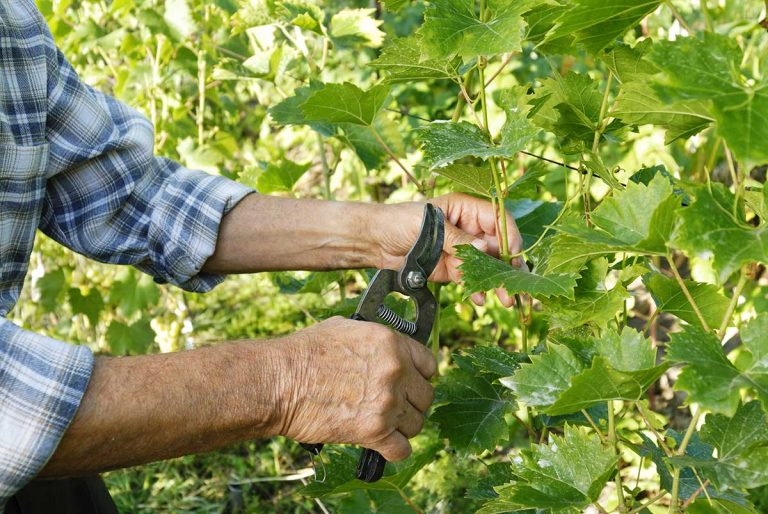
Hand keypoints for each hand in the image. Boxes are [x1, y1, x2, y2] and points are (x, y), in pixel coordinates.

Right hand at [274, 317, 436, 461]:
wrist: (281, 381)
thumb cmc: (304, 353)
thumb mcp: (345, 328)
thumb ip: (374, 340)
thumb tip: (380, 347)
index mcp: (392, 344)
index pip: (429, 364)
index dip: (420, 375)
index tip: (411, 382)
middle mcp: (396, 372)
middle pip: (426, 396)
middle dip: (412, 402)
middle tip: (394, 406)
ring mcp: (388, 403)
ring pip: (416, 424)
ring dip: (402, 426)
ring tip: (383, 424)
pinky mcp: (375, 432)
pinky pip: (402, 450)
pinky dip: (393, 451)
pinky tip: (381, 444)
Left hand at [375, 193, 523, 306]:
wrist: (376, 241)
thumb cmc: (400, 221)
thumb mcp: (430, 226)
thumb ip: (457, 239)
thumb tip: (485, 248)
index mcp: (467, 210)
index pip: (499, 221)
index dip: (510, 238)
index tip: (513, 257)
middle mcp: (469, 230)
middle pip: (498, 248)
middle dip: (508, 268)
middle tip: (516, 287)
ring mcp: (462, 251)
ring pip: (488, 267)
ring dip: (497, 283)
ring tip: (506, 300)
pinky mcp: (452, 269)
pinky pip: (471, 280)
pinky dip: (478, 290)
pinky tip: (481, 299)